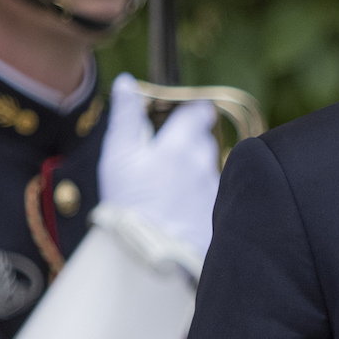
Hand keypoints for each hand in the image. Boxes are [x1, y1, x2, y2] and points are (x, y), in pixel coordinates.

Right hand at [95, 73, 221, 273]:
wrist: (150, 257)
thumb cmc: (128, 205)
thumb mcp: (118, 156)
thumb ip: (125, 116)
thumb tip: (127, 82)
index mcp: (181, 145)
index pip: (199, 113)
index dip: (191, 112)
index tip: (182, 116)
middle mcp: (205, 165)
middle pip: (204, 141)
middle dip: (190, 143)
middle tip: (166, 157)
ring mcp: (215, 191)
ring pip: (209, 170)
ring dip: (195, 173)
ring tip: (170, 190)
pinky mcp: (221, 214)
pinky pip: (215, 197)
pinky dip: (200, 198)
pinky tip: (181, 210)